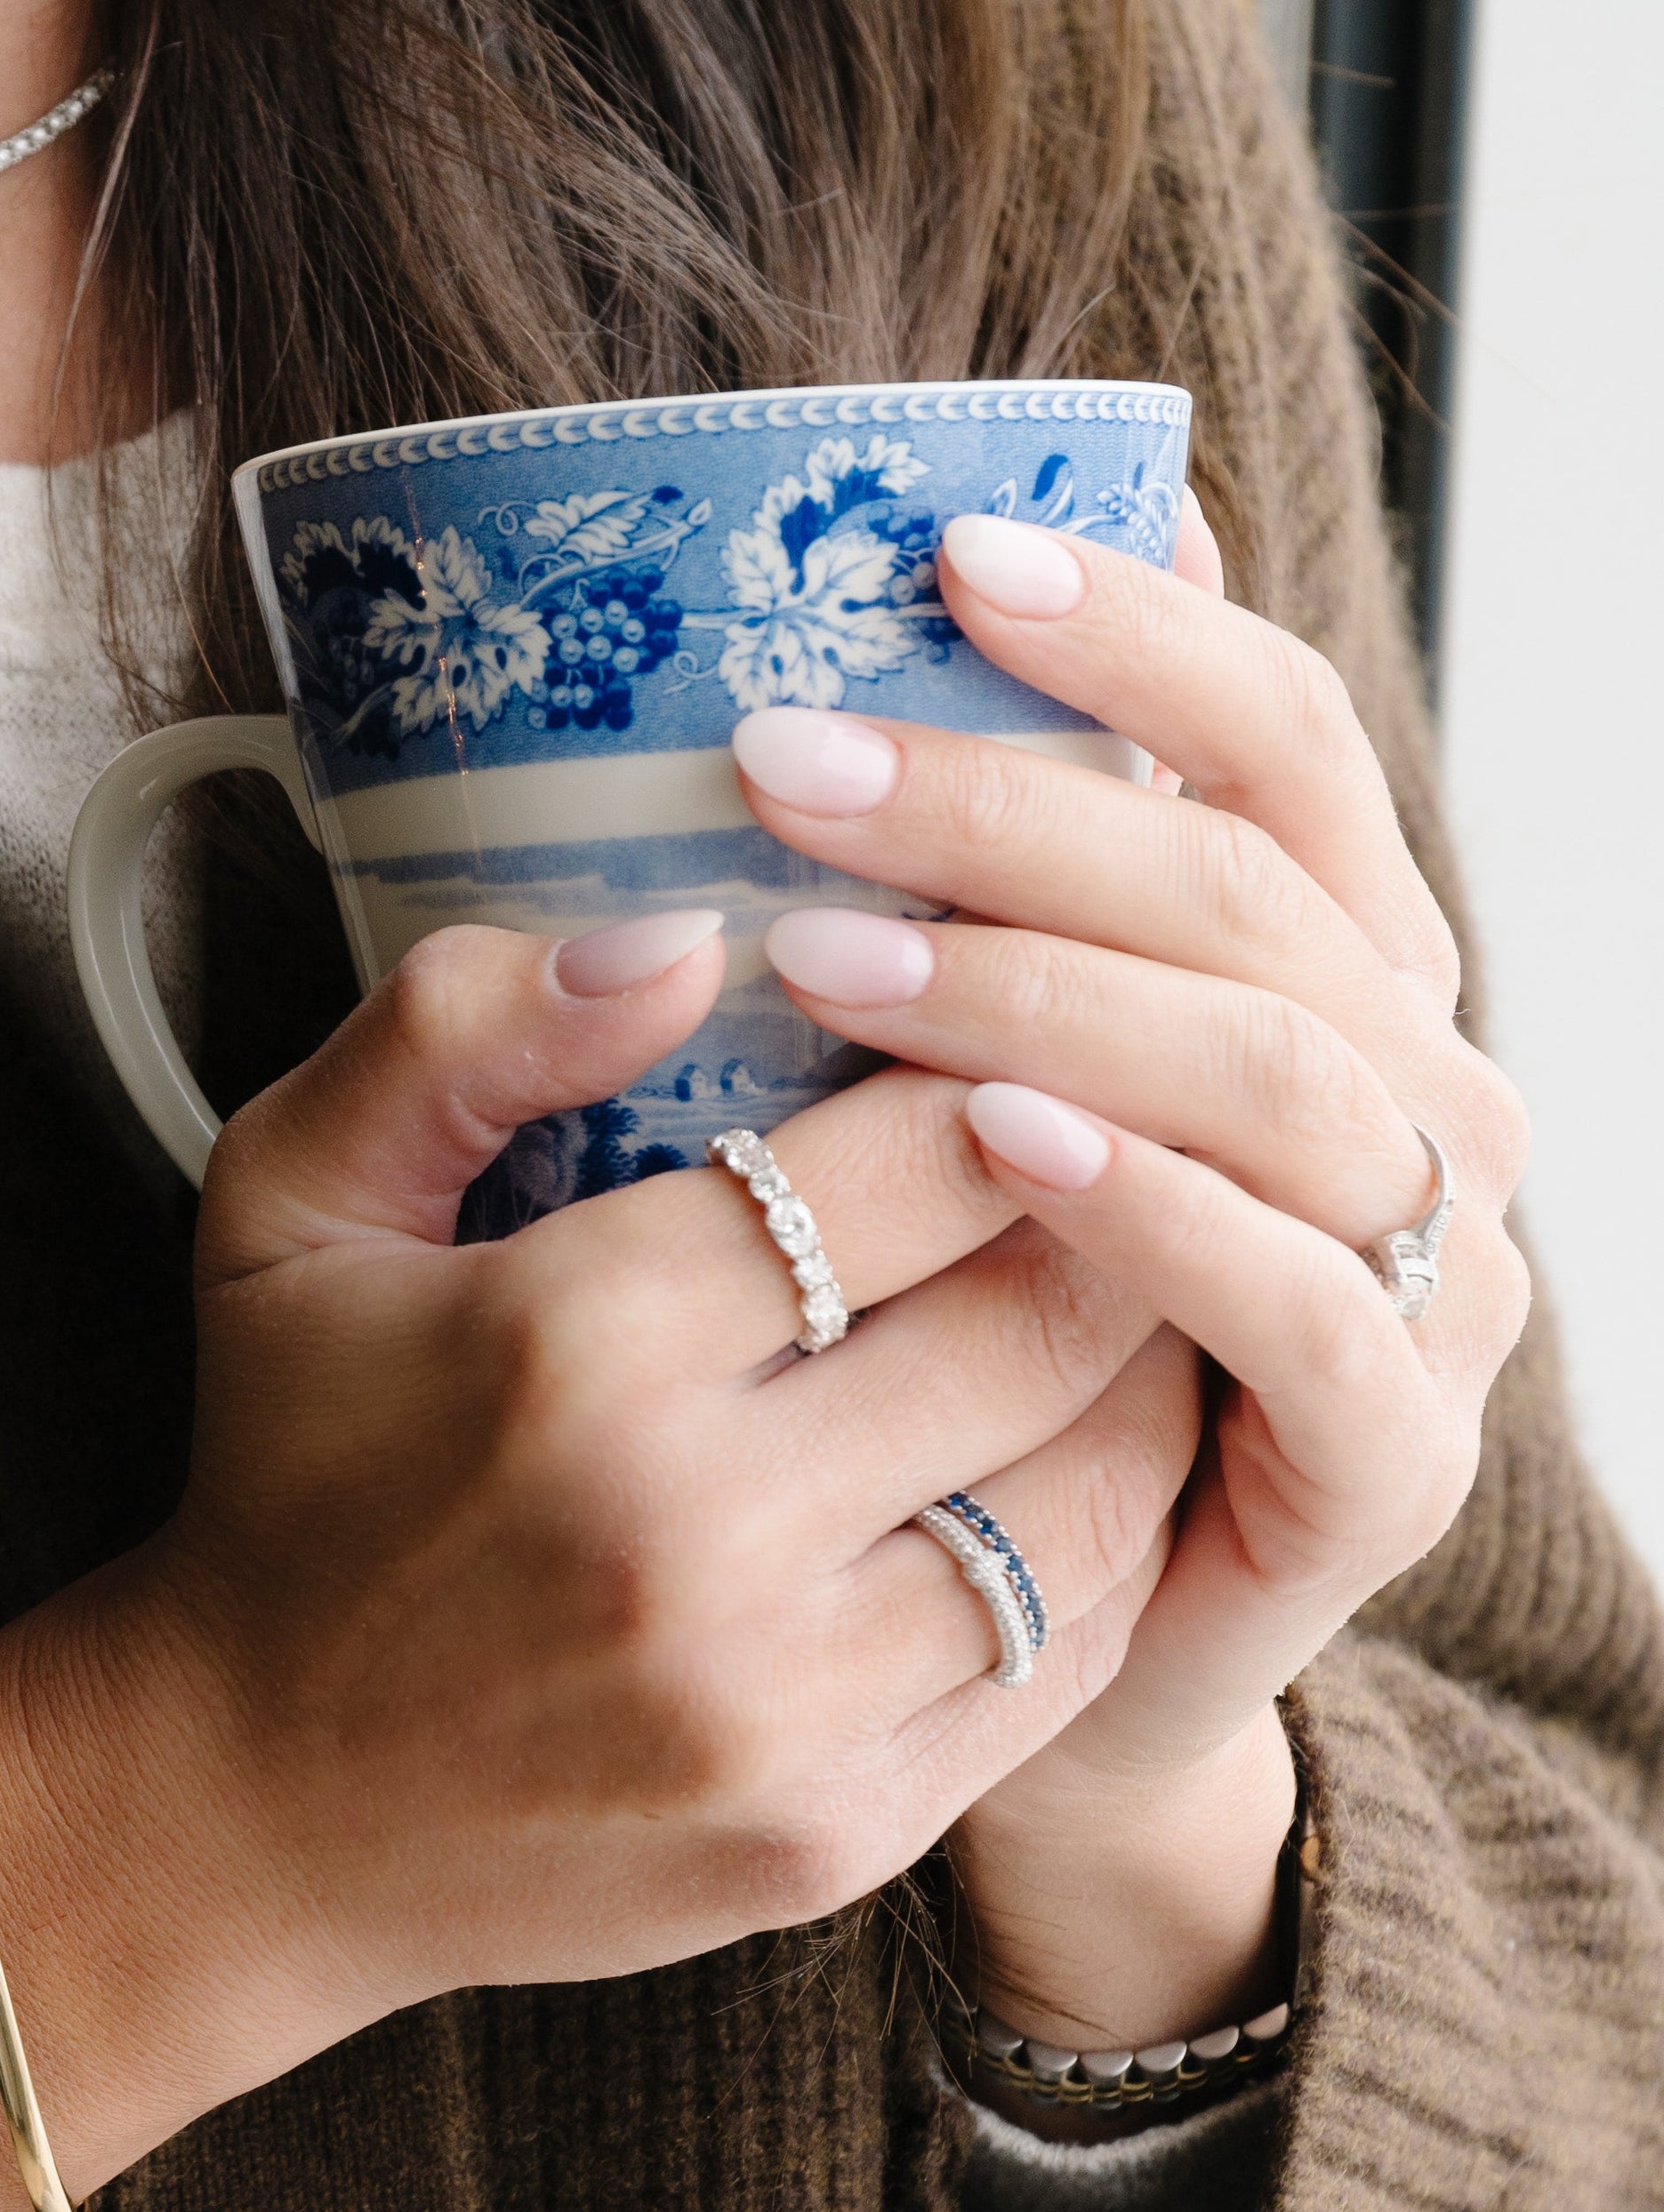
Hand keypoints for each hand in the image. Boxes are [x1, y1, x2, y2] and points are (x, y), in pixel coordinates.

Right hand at [0, 893, 1214, 2211]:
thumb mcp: (286, 1202)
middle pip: (1042, 1318)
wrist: (244, 1815)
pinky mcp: (835, 1831)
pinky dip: (1104, 1546)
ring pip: (1093, 1491)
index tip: (1021, 1034)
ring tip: (1141, 1294)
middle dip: (1117, 1213)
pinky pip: (1062, 1656)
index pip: (918, 1159)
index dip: (1007, 1072)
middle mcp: (693, 1531)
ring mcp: (779, 1705)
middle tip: (1133, 1149)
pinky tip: (1080, 1465)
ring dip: (1145, 1378)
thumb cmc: (287, 1471)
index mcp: (574, 1343)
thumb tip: (683, 935)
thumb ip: (451, 1030)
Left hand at [733, 499, 1528, 2040]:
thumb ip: (972, 881)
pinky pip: (1300, 1302)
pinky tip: (993, 1144)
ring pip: (1277, 1070)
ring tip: (827, 952)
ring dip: (1048, 991)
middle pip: (1250, 889)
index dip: (1139, 634)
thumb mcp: (943, 1083)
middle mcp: (1416, 1093)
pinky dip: (1153, 1208)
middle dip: (1011, 806)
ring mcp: (1433, 1276)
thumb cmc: (951, 1338)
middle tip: (777, 759)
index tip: (942, 550)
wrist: (1004, 1661)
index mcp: (1336, 970)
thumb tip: (932, 604)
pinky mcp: (1396, 1453)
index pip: (1282, 743)